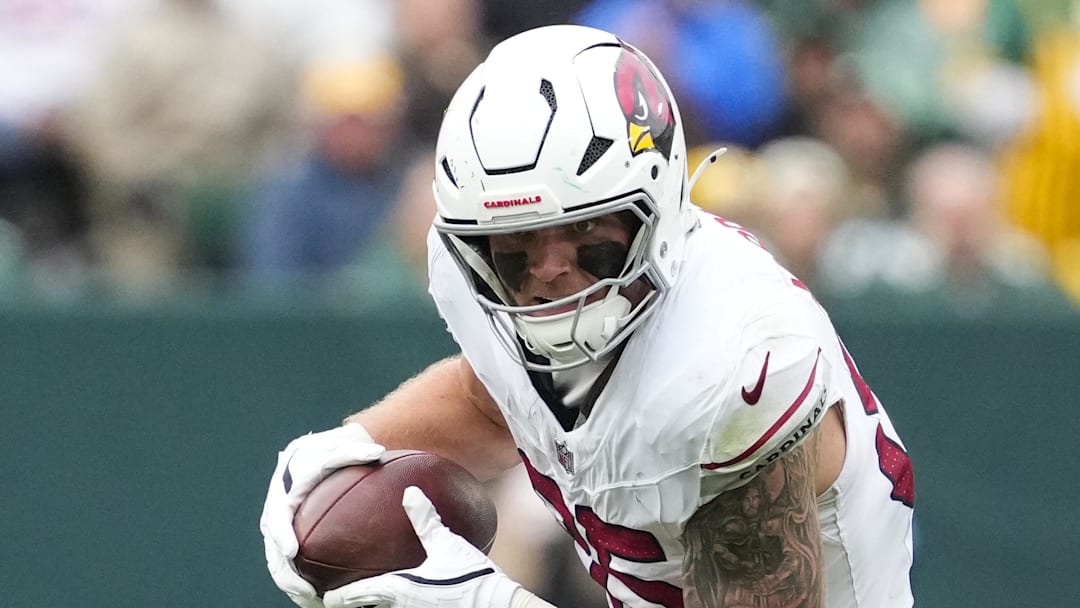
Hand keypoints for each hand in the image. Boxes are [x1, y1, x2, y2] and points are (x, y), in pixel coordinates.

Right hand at [260, 424, 385, 607]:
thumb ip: (353, 452)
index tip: (292, 551)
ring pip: (280, 567)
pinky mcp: (288, 542)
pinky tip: (320, 598)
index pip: (276, 518)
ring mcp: (280, 533)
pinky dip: (302, 583)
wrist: (306, 459)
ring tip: (312, 603)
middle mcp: (276, 518)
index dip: (281, 535)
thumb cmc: (322, 455)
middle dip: (287, 575)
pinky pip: (292, 567)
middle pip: (274, 553)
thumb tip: (377, 453)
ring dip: (293, 587)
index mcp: (282, 496)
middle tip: (306, 592)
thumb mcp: (335, 450)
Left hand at [323, 486, 521, 607]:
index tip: (324, 595)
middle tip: (342, 598)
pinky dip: (397, 606)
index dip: (339, 596)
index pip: (358, 595)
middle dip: (356, 605)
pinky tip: (409, 599)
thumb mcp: (447, 543)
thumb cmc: (473, 577)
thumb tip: (409, 491)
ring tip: (370, 601)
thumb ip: (425, 519)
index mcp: (399, 590)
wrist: (498, 606)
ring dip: (377, 607)